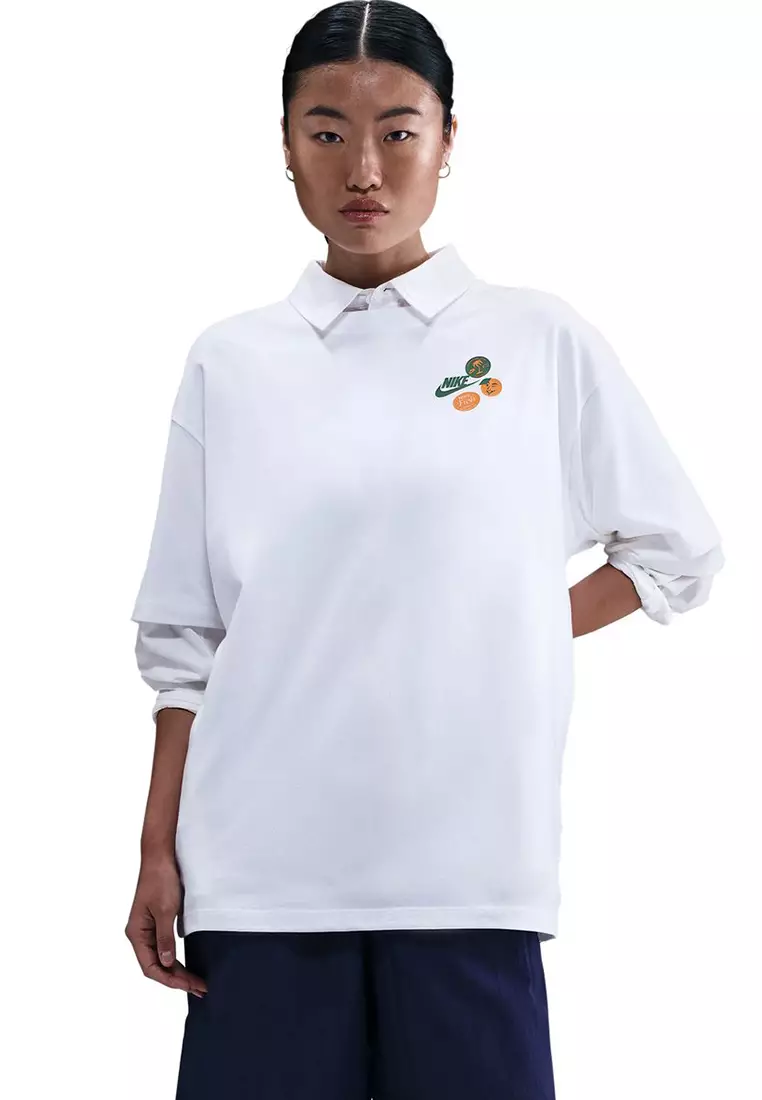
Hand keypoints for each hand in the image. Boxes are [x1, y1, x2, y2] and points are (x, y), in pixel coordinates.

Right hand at [125, 854, 206, 996]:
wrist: (161, 857)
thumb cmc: (160, 880)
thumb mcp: (165, 910)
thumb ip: (164, 938)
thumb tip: (165, 963)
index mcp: (136, 933)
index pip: (150, 967)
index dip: (169, 980)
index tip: (188, 986)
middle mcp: (139, 935)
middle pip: (156, 966)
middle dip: (177, 979)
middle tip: (199, 988)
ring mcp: (147, 929)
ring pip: (161, 959)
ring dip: (177, 971)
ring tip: (196, 983)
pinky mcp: (156, 923)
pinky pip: (164, 947)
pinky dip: (175, 959)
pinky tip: (186, 966)